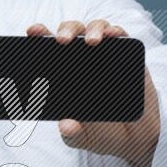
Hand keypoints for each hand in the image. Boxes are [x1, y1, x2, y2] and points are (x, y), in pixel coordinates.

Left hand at [26, 19, 160, 166]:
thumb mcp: (83, 138)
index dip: (39, 36)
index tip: (32, 32)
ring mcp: (105, 54)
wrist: (135, 138)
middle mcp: (82, 58)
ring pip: (95, 28)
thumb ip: (72, 134)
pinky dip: (117, 32)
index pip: (47, 49)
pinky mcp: (128, 56)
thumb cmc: (102, 133)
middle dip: (65, 30)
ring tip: (92, 42)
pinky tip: (113, 36)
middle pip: (71, 32)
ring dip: (92, 29)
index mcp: (63, 73)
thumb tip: (65, 125)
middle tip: (62, 41)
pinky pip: (121, 36)